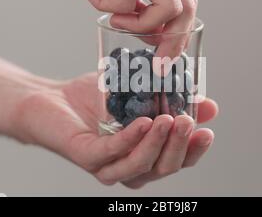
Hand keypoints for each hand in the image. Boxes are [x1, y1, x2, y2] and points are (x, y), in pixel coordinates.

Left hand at [12, 72, 217, 187]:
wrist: (52, 99)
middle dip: (179, 146)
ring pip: (139, 166)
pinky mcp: (86, 156)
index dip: (194, 150)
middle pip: (162, 168)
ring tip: (169, 121)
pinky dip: (129, 139)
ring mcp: (107, 165)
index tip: (208, 131)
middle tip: (187, 122)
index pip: (177, 161)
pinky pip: (111, 153)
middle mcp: (129, 165)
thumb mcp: (141, 93)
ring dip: (157, 145)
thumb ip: (173, 100)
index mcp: (145, 154)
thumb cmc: (96, 100)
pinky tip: (143, 122)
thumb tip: (209, 105)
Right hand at [42, 0, 197, 59]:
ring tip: (116, 21)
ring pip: (169, 7)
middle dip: (174, 41)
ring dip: (140, 25)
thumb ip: (137, 9)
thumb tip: (158, 36)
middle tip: (159, 64)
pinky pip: (125, 1)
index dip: (180, 32)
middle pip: (187, 5)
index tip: (167, 56)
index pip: (186, 0)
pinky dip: (104, 5)